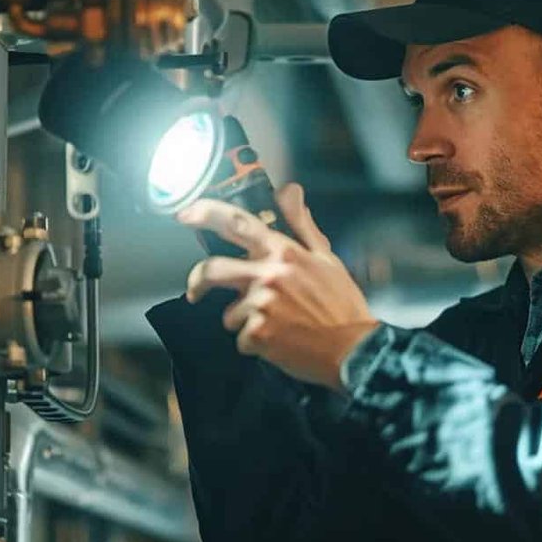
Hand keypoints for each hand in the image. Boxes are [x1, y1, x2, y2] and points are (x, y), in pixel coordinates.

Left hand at [177, 183, 378, 389]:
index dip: (206, 214)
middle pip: (213, 269)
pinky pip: (241, 338)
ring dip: (244, 320)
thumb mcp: (327, 258)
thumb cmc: (342, 305)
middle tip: (196, 290)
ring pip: (230, 312)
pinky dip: (255, 343)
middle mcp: (269, 275)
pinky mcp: (259, 335)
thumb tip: (289, 190)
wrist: (354, 351)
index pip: (238, 223)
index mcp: (284, 253)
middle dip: (198, 281)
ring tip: (274, 325)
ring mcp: (262, 306)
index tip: (186, 214)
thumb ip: (301, 224)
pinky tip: (280, 341)